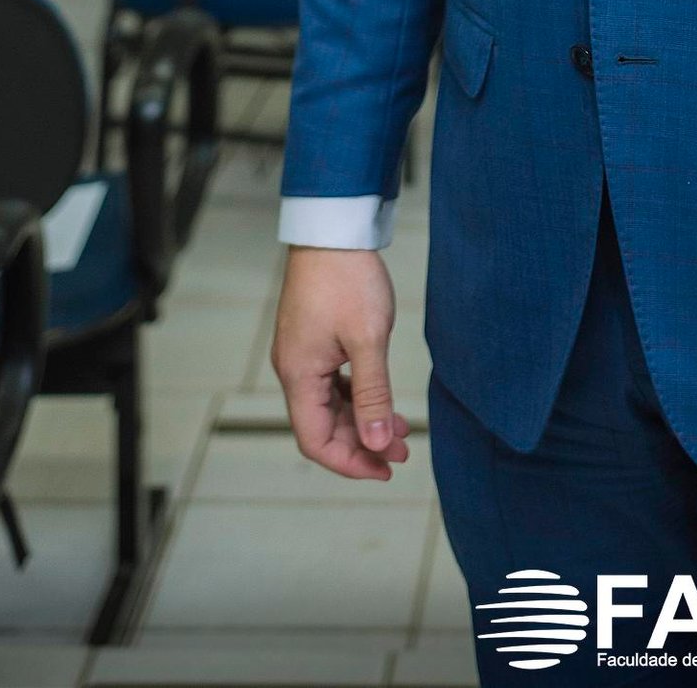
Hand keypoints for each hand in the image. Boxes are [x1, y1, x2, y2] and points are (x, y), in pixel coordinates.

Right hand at [272, 245, 403, 481]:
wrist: (332, 228)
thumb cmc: (347, 277)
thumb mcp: (368, 339)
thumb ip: (372, 395)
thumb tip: (378, 443)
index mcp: (299, 375)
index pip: (316, 442)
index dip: (350, 462)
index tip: (386, 468)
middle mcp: (293, 369)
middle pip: (323, 427)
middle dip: (363, 443)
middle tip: (403, 450)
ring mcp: (301, 354)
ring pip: (329, 405)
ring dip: (362, 420)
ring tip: (401, 429)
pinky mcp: (312, 339)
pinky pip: (331, 383)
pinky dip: (356, 396)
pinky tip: (381, 398)